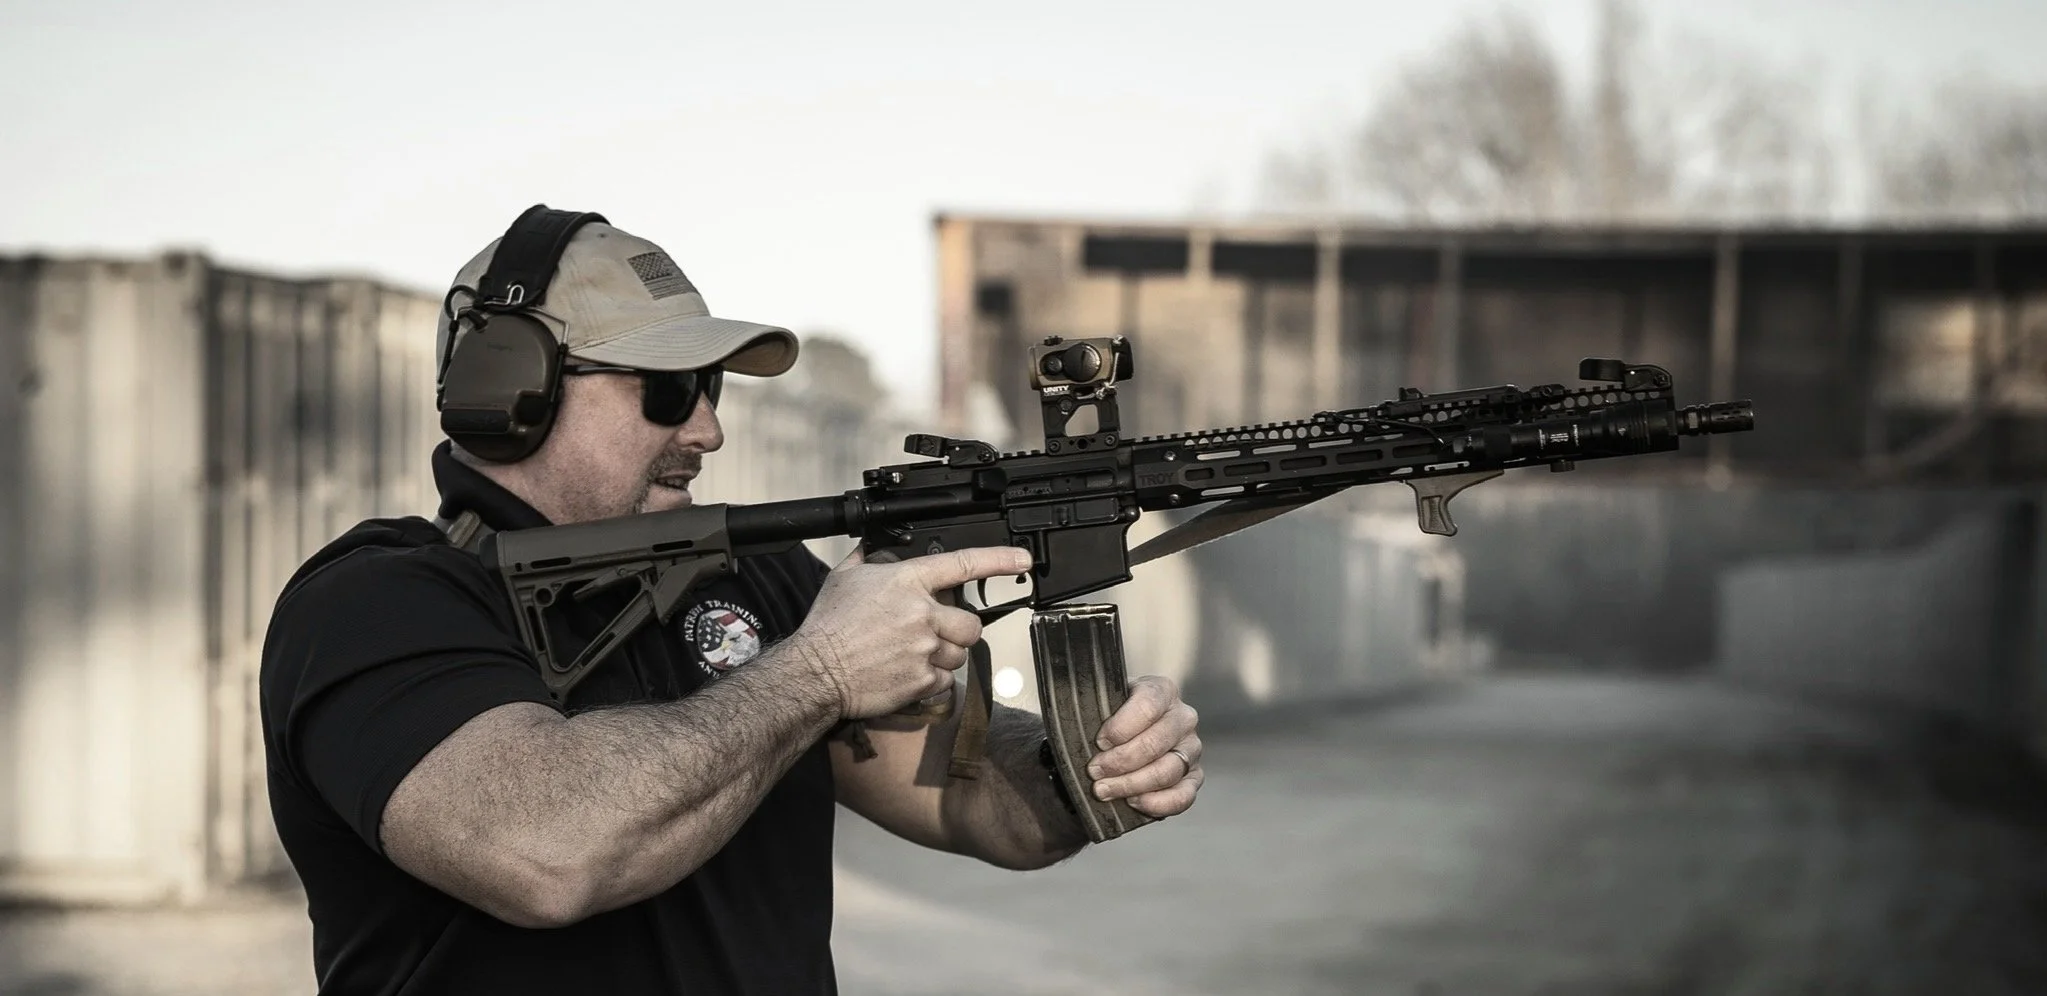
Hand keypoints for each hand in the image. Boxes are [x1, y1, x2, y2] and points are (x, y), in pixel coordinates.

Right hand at [791, 545, 1031, 720]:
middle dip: (960, 629)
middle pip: (972, 623)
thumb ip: (869, 558)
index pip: (963, 564)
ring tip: (913, 655)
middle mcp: (922, 614)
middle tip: (936, 633)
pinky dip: (933, 681)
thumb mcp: (845, 578)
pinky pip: (947, 681)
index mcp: (907, 582)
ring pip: (960, 654)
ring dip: (944, 656)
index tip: (1022, 559)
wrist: (816, 673)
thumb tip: (876, 544)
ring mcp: (925, 649)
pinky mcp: (923, 681)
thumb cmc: (828, 626)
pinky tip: (908, 673)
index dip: (999, 559)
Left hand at [1085, 676, 1201, 818]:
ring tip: (1105, 790)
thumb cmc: (1111, 716)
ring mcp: (1191, 749)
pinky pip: (1183, 795)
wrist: (1126, 734)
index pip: (1147, 707)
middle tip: (1094, 771)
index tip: (1099, 742)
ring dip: (1131, 784)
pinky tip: (1133, 802)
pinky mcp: (1193, 777)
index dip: (1121, 728)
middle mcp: (1183, 718)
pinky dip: (1158, 803)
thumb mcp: (1104, 701)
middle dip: (1119, 762)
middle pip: (1154, 744)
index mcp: (1163, 691)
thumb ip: (1095, 706)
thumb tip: (1079, 725)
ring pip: (1166, 771)